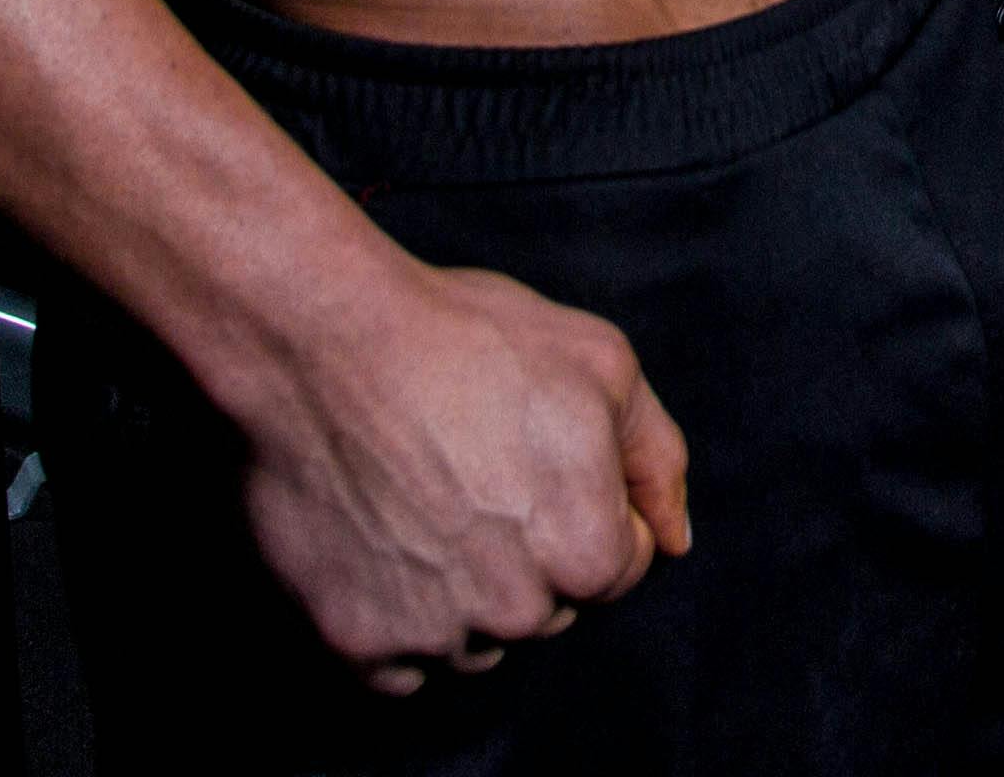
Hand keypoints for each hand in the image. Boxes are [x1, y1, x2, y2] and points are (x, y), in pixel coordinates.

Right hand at [227, 259, 695, 692]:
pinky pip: (402, 661)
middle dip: (532, 548)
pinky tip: (387, 540)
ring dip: (466, 588)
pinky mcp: (356, 642)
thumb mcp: (603, 365)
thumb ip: (656, 460)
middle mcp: (515, 613)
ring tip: (427, 498)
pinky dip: (399, 615)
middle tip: (477, 467)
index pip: (622, 563)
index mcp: (587, 553)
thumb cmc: (470, 342)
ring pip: (478, 635)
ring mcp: (432, 634)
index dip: (589, 502)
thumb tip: (677, 539)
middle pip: (551, 603)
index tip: (536, 455)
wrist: (327, 344)